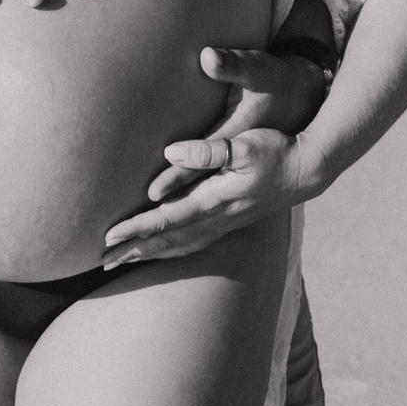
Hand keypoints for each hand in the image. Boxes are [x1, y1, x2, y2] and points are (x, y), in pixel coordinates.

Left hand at [100, 50, 330, 268]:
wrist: (306, 169)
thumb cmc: (275, 151)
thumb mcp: (243, 144)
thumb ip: (207, 151)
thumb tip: (170, 154)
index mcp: (214, 201)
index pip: (165, 220)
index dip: (135, 229)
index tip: (108, 237)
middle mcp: (216, 218)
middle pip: (166, 240)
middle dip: (133, 251)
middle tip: (100, 261)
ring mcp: (224, 223)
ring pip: (178, 245)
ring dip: (149, 254)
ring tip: (121, 262)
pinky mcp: (229, 220)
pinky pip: (191, 242)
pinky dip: (170, 250)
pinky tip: (160, 251)